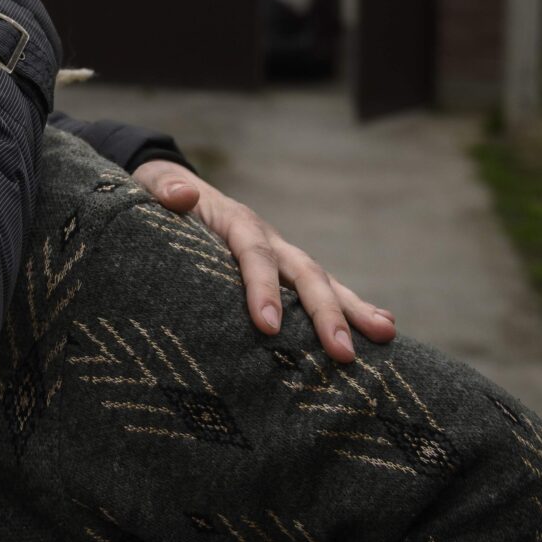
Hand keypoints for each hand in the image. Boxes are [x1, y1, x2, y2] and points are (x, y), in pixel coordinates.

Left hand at [131, 159, 396, 363]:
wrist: (175, 189)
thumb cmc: (162, 198)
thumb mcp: (155, 188)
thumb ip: (165, 192)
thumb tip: (181, 195)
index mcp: (236, 222)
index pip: (253, 254)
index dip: (262, 288)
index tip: (267, 326)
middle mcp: (268, 239)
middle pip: (303, 272)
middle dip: (325, 312)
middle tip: (343, 353)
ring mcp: (282, 256)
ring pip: (323, 282)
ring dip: (354, 309)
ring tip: (386, 335)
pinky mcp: (285, 273)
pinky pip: (320, 292)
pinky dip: (349, 310)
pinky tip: (378, 336)